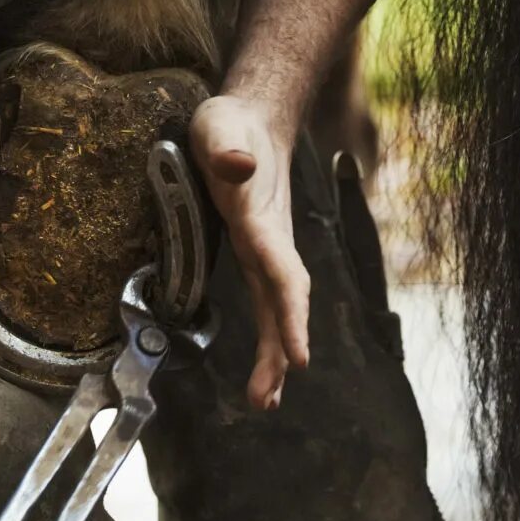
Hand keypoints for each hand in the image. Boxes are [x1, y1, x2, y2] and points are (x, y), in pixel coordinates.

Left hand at [190, 94, 309, 408]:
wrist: (253, 119)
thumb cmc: (231, 123)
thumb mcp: (220, 123)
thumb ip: (227, 146)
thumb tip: (238, 166)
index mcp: (261, 220)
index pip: (281, 274)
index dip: (291, 315)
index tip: (299, 356)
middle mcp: (269, 243)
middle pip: (283, 304)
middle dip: (280, 352)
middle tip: (267, 400)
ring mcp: (266, 252)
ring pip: (277, 311)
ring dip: (274, 357)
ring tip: (264, 401)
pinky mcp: (255, 256)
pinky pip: (266, 304)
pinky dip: (267, 338)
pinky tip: (264, 372)